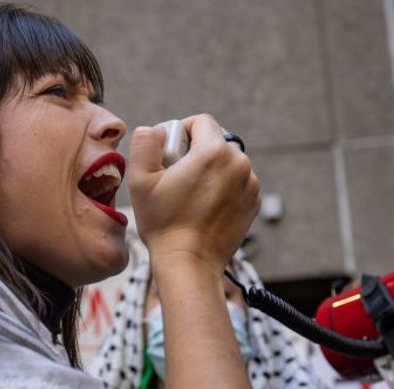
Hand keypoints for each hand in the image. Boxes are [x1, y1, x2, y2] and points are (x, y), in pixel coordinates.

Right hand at [128, 114, 260, 274]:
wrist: (189, 263)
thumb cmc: (163, 223)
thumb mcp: (140, 180)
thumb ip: (145, 143)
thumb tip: (155, 129)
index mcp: (214, 151)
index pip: (201, 121)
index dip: (182, 130)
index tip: (170, 153)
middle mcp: (239, 163)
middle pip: (216, 141)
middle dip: (196, 151)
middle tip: (177, 176)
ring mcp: (250, 185)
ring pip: (227, 162)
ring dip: (211, 170)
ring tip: (190, 195)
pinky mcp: (253, 203)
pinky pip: (237, 183)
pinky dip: (223, 188)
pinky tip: (204, 207)